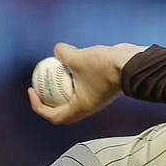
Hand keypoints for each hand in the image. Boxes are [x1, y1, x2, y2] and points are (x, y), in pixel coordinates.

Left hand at [28, 42, 146, 124]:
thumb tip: (56, 50)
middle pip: (61, 108)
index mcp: (80, 108)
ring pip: (73, 94)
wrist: (133, 64)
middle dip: (47, 97)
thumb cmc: (104, 66)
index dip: (39, 106)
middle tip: (38, 82)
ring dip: (61, 84)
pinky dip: (74, 74)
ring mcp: (95, 96)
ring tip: (53, 67)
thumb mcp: (78, 58)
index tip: (32, 90)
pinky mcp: (101, 86)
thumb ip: (64, 54)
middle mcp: (87, 105)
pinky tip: (71, 57)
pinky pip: (83, 82)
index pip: (54, 116)